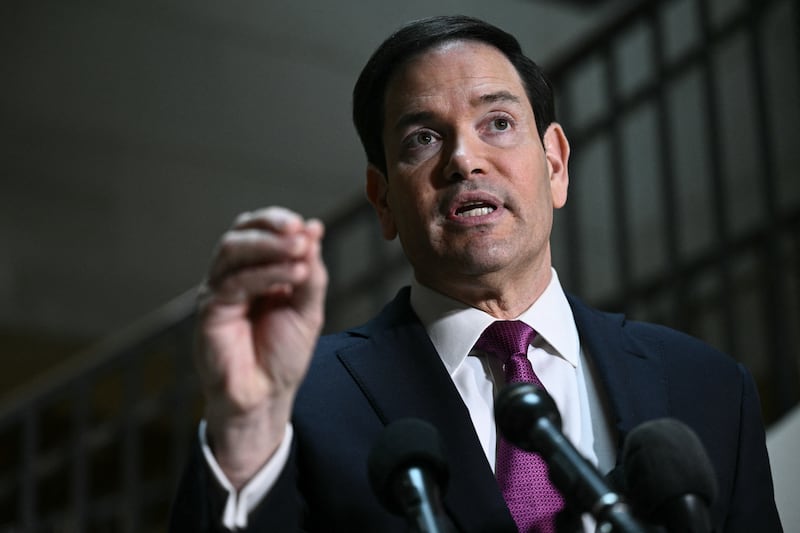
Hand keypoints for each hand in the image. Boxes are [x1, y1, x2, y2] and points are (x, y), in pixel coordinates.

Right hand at [195, 206, 327, 486]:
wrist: (265, 396)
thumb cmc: (282, 354)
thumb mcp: (308, 308)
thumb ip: (310, 271)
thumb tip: (314, 229)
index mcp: (255, 270)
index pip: (260, 230)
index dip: (280, 221)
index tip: (309, 226)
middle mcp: (233, 275)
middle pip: (241, 232)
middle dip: (271, 225)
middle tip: (300, 231)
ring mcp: (219, 290)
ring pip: (232, 249)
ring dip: (269, 245)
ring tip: (300, 249)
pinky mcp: (210, 310)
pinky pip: (235, 282)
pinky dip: (266, 273)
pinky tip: (293, 274)